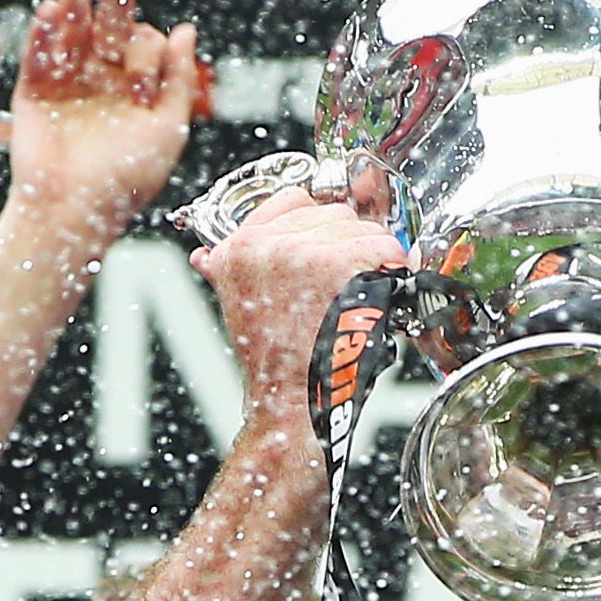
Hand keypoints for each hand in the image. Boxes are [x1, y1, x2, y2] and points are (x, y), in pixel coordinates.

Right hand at [6, 0, 203, 242]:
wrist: (74, 213)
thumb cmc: (127, 179)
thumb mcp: (168, 129)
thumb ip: (178, 80)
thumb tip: (186, 28)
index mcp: (137, 87)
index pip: (145, 45)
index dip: (147, 53)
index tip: (140, 84)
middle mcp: (103, 79)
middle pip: (108, 24)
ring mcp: (67, 83)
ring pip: (71, 27)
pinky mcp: (34, 92)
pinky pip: (39, 54)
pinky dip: (44, 32)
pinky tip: (51, 9)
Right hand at [196, 186, 405, 431]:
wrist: (289, 402)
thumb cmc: (274, 366)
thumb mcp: (235, 308)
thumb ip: (224, 272)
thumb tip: (206, 256)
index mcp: (237, 248)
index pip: (293, 199)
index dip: (319, 224)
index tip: (330, 244)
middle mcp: (266, 243)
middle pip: (334, 212)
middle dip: (348, 243)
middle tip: (345, 285)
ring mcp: (303, 251)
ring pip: (361, 227)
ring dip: (371, 256)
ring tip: (356, 296)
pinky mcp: (338, 263)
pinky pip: (384, 244)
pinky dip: (393, 266)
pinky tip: (380, 294)